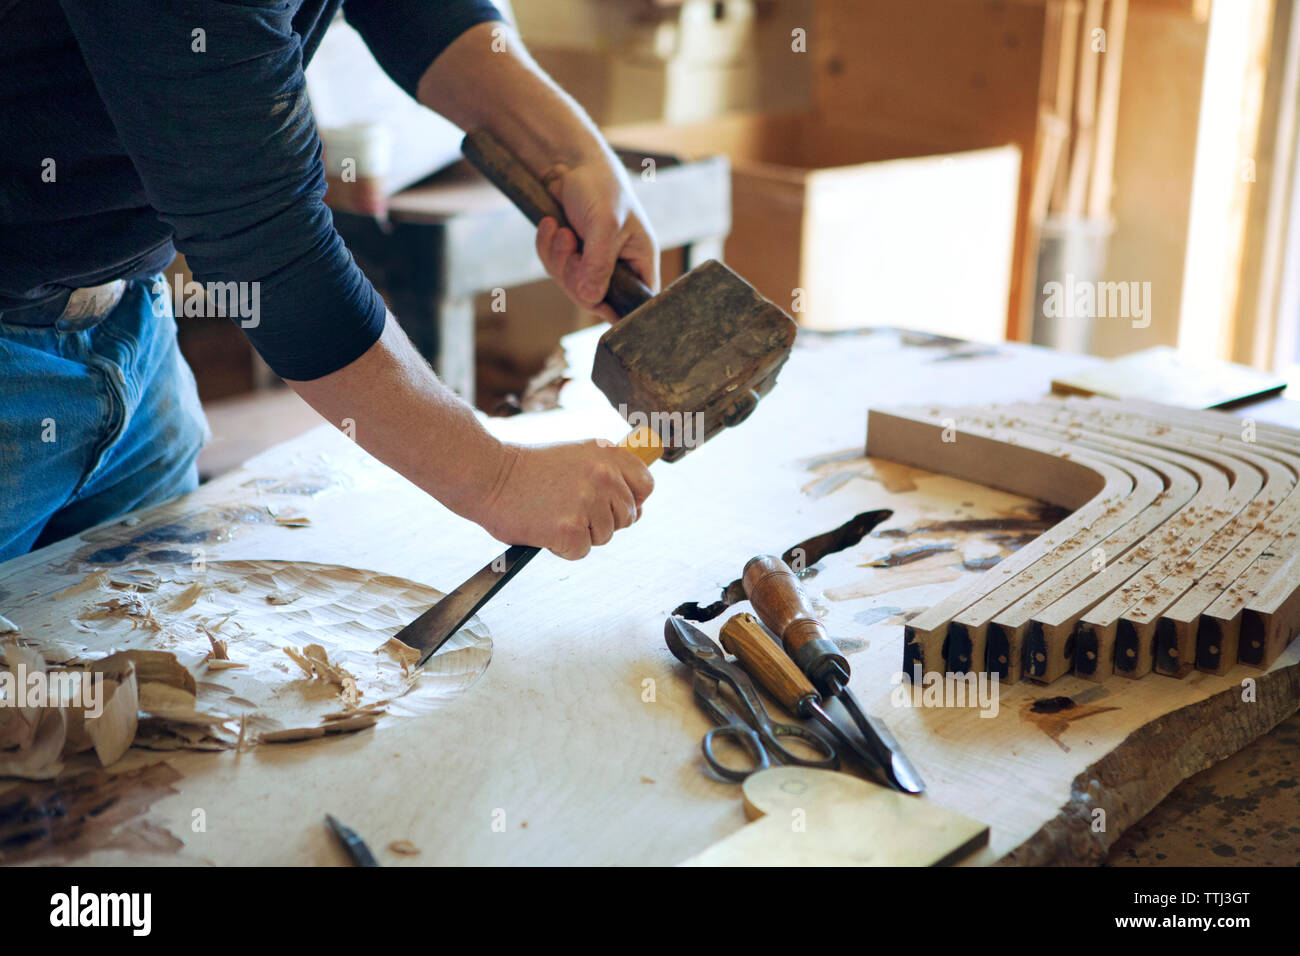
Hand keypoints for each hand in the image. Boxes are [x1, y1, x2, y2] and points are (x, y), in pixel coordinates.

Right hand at [473, 439, 654, 559]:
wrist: (487, 476)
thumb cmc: (525, 470)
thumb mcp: (574, 455)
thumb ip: (606, 475)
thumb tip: (635, 509)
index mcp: (606, 454)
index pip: (645, 485)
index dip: (632, 500)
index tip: (615, 505)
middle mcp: (603, 476)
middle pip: (628, 516)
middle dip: (603, 521)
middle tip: (569, 509)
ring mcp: (588, 503)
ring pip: (605, 537)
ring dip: (580, 534)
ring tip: (552, 514)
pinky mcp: (570, 530)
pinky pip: (580, 552)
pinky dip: (561, 548)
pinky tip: (543, 528)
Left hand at [535, 155, 659, 321]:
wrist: (570, 162)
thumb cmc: (600, 186)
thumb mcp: (604, 224)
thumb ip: (599, 263)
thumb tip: (591, 299)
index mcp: (641, 261)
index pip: (637, 303)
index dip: (618, 309)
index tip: (594, 298)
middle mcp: (620, 267)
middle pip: (595, 299)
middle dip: (574, 273)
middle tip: (570, 242)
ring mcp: (593, 263)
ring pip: (570, 285)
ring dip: (558, 257)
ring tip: (559, 228)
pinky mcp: (571, 256)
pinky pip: (554, 269)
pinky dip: (547, 249)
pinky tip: (550, 225)